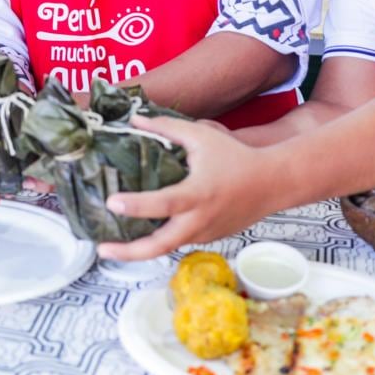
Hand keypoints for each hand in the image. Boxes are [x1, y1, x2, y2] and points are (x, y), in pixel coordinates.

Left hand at [95, 115, 280, 261]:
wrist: (271, 183)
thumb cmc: (235, 157)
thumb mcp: (202, 136)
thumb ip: (166, 128)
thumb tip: (134, 121)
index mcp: (197, 194)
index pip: (162, 204)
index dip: (136, 205)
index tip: (112, 202)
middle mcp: (199, 219)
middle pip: (160, 246)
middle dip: (130, 253)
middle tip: (102, 249)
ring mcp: (204, 233)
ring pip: (168, 247)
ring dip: (140, 249)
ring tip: (112, 243)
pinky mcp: (208, 239)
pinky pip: (180, 241)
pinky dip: (160, 240)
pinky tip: (142, 232)